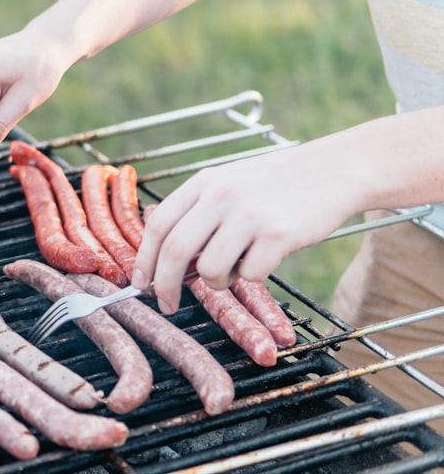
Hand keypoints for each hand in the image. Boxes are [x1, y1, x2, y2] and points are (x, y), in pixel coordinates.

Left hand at [131, 142, 359, 312]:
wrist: (333, 170)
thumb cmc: (275, 184)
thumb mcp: (228, 184)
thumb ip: (197, 214)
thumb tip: (167, 262)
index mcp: (204, 183)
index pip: (158, 225)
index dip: (144, 259)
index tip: (140, 283)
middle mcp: (221, 196)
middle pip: (175, 251)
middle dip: (165, 286)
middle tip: (167, 304)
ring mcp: (250, 215)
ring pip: (210, 270)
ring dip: (218, 281)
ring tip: (237, 265)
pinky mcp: (279, 234)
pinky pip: (250, 274)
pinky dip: (254, 275)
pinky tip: (267, 256)